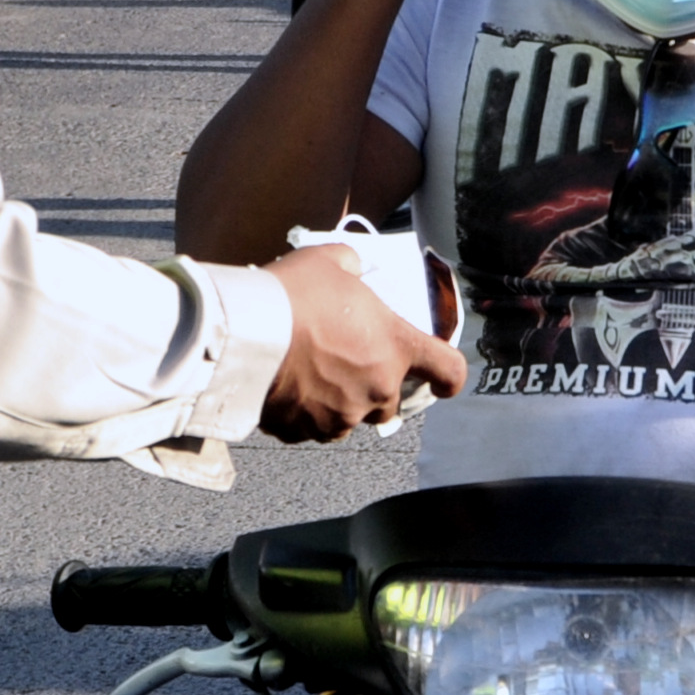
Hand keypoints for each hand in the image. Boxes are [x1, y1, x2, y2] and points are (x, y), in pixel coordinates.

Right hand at [259, 245, 466, 441]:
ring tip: (307, 373)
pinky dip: (303, 413)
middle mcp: (377, 388)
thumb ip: (352, 267)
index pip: (448, 370)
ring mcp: (341, 415)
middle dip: (372, 384)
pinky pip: (311, 427)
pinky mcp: (305, 431)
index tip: (442, 381)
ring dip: (337, 400)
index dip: (449, 377)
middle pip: (390, 400)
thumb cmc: (294, 295)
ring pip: (349, 416)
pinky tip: (285, 387)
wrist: (245, 334)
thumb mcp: (331, 262)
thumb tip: (352, 269)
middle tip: (344, 361)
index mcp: (396, 346)